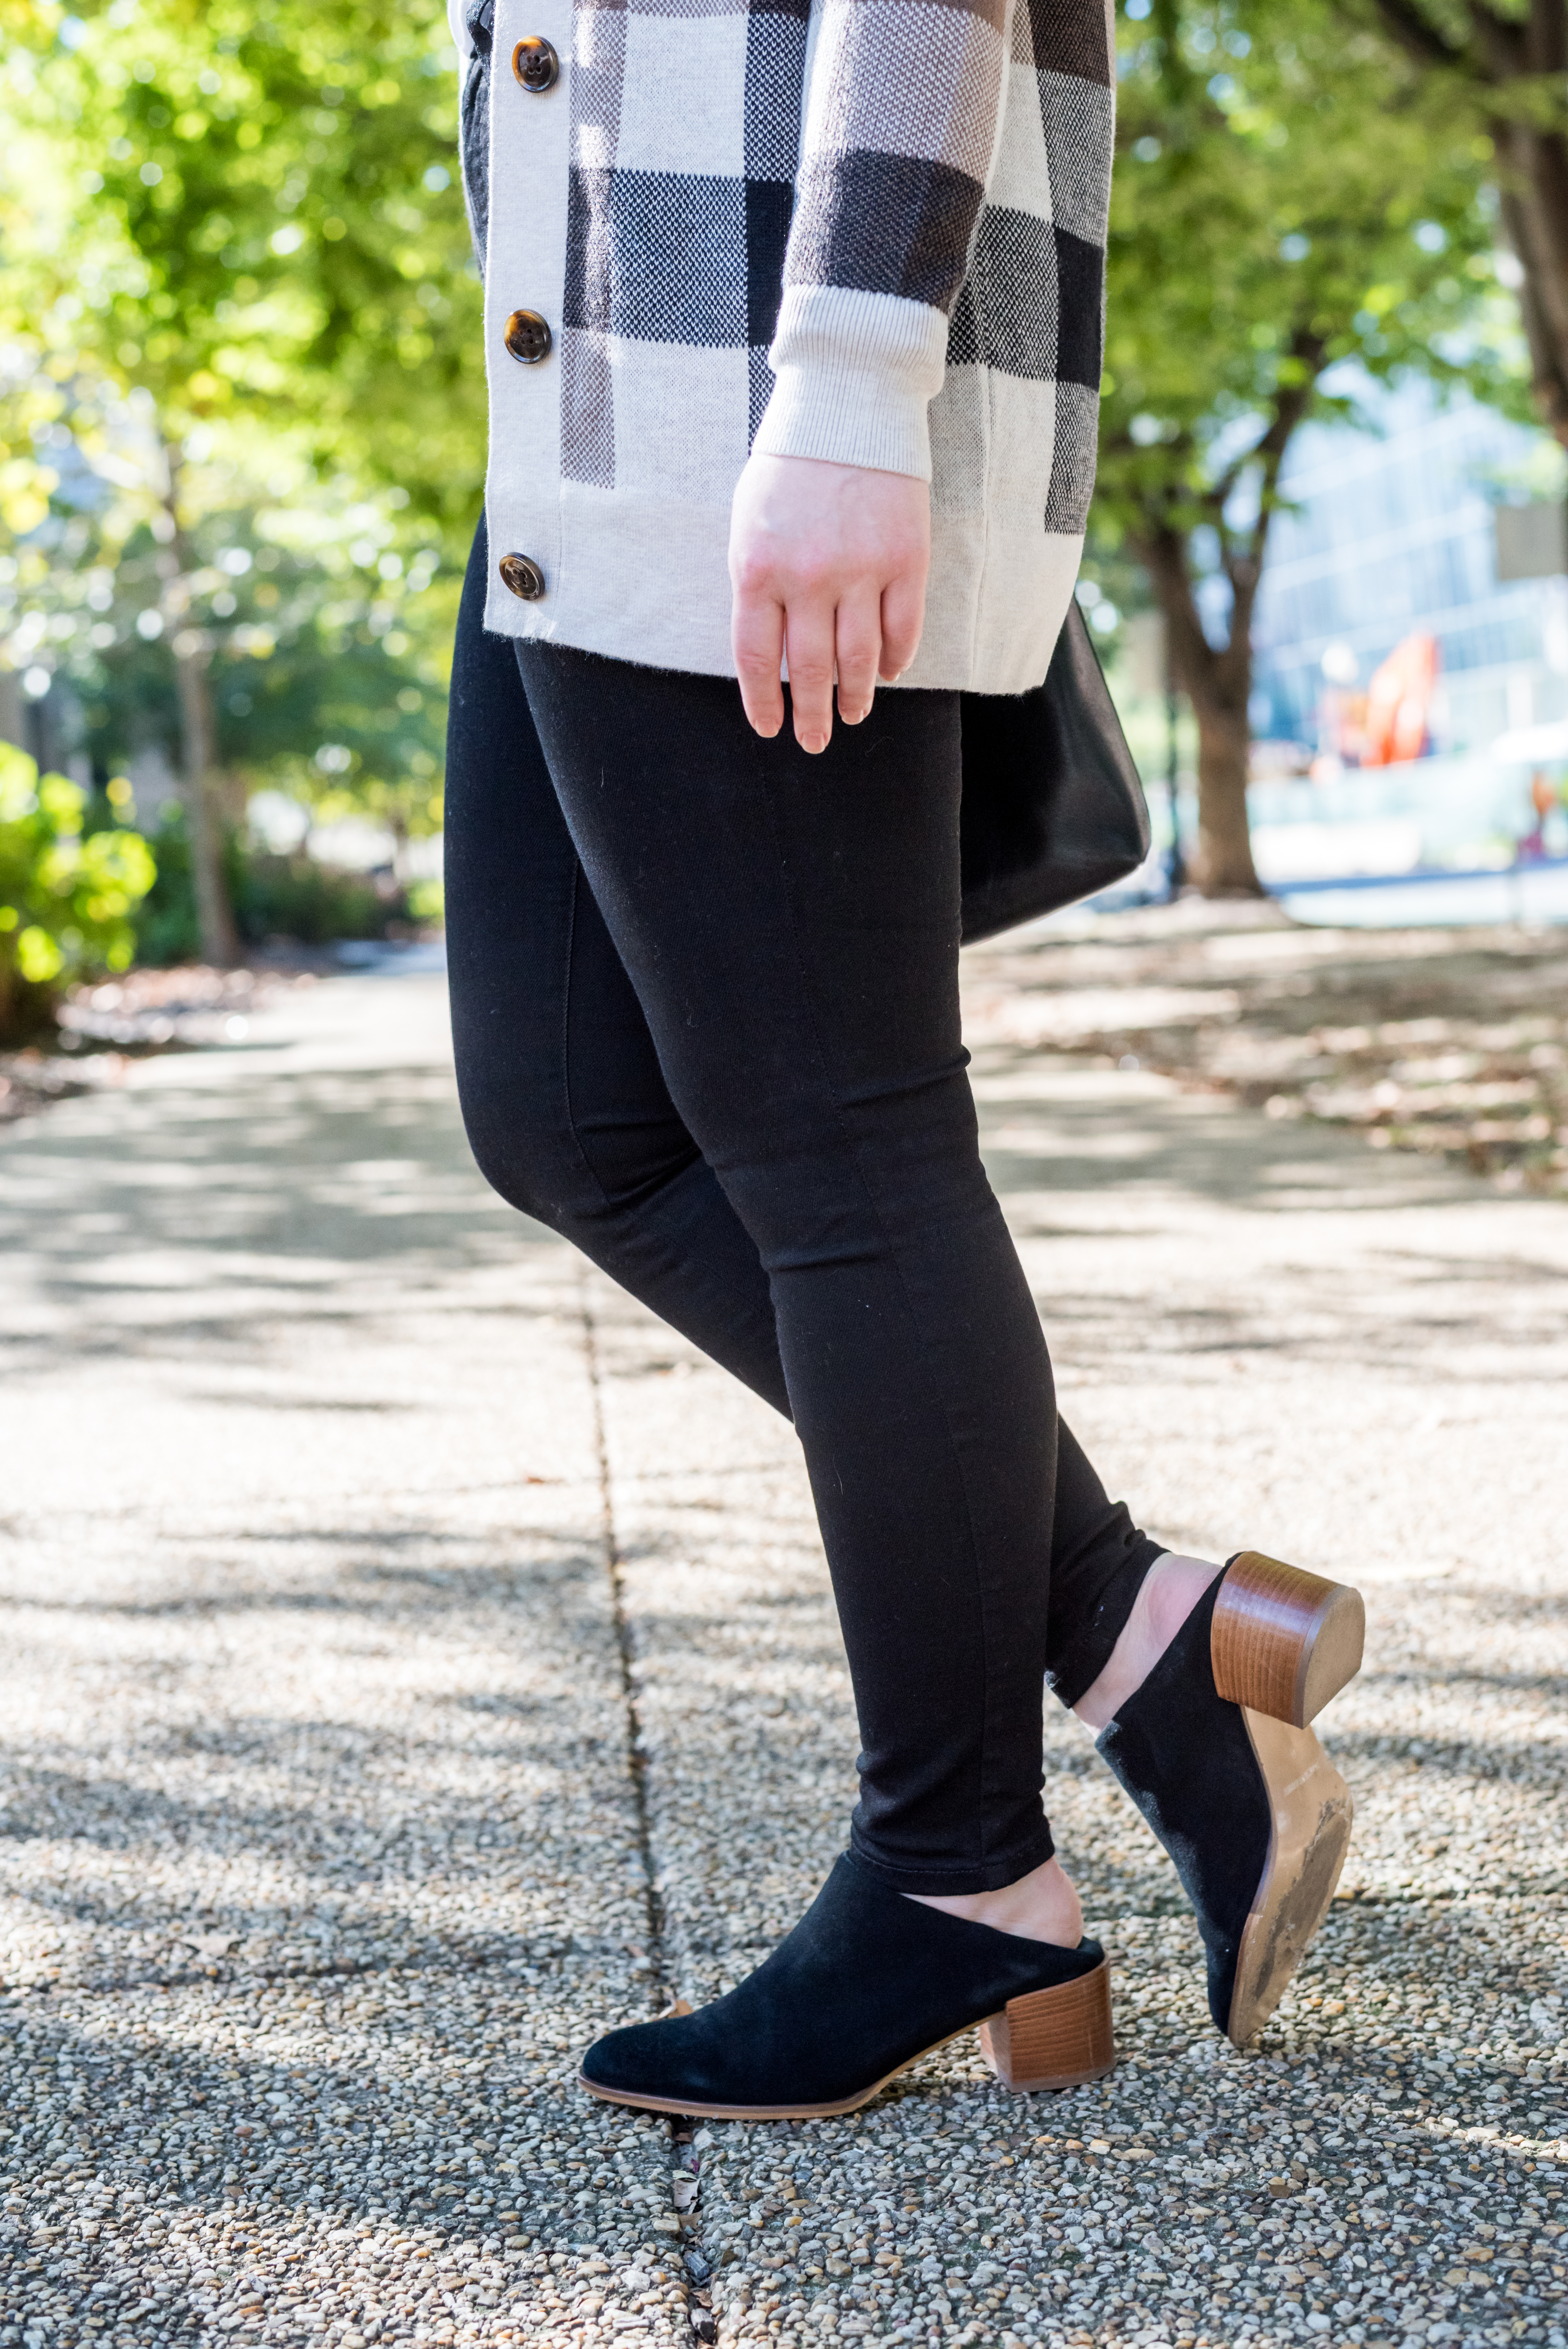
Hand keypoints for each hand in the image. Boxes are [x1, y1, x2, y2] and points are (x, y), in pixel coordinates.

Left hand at [728, 452, 930, 753]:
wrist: (846, 407)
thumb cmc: (791, 468)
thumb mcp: (750, 523)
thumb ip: (757, 585)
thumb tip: (772, 653)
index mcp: (758, 569)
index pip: (757, 658)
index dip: (764, 703)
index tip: (770, 729)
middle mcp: (808, 577)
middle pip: (810, 670)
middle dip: (811, 715)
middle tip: (814, 742)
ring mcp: (860, 570)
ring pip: (859, 659)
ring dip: (855, 697)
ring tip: (852, 715)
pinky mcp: (906, 559)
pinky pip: (903, 630)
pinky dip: (895, 660)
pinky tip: (887, 673)